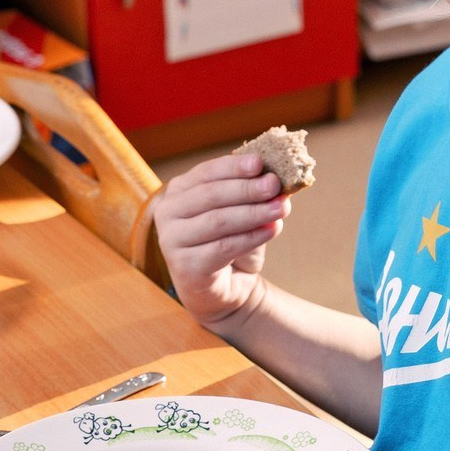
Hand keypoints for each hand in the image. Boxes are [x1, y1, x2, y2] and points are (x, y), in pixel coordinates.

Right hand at [152, 153, 288, 328]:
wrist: (225, 288)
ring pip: (218, 221)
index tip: (260, 162)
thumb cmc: (232, 243)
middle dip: (247, 189)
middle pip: (211, 195)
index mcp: (179, 191)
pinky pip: (223, 247)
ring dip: (253, 212)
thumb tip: (277, 179)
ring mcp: (172, 241)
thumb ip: (253, 195)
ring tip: (281, 207)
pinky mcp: (184, 266)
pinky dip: (251, 237)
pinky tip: (271, 230)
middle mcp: (168, 213)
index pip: (206, 172)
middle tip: (275, 185)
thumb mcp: (242, 212)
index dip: (233, 166)